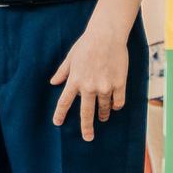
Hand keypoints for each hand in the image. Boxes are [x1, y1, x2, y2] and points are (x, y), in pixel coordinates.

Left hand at [50, 19, 129, 140]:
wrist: (107, 34)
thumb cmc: (87, 43)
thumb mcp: (71, 57)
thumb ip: (63, 72)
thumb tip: (53, 82)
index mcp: (75, 81)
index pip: (64, 103)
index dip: (60, 114)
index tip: (57, 123)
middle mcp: (89, 87)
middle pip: (86, 113)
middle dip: (86, 128)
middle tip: (88, 138)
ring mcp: (105, 87)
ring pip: (104, 108)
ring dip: (103, 114)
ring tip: (103, 117)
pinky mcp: (119, 84)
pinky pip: (118, 101)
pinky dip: (116, 106)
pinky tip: (114, 106)